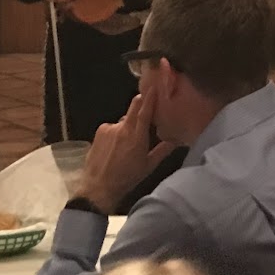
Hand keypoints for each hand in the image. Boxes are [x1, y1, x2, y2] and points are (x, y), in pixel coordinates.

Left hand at [79, 90, 178, 212]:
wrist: (98, 187)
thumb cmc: (126, 178)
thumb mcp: (148, 166)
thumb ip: (163, 150)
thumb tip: (175, 140)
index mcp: (137, 137)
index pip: (145, 111)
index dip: (151, 98)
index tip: (155, 86)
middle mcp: (122, 128)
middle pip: (133, 108)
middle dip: (141, 103)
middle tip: (146, 108)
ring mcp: (109, 129)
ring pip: (123, 121)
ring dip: (127, 126)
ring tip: (126, 144)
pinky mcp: (99, 132)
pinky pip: (112, 127)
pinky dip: (116, 132)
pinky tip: (114, 147)